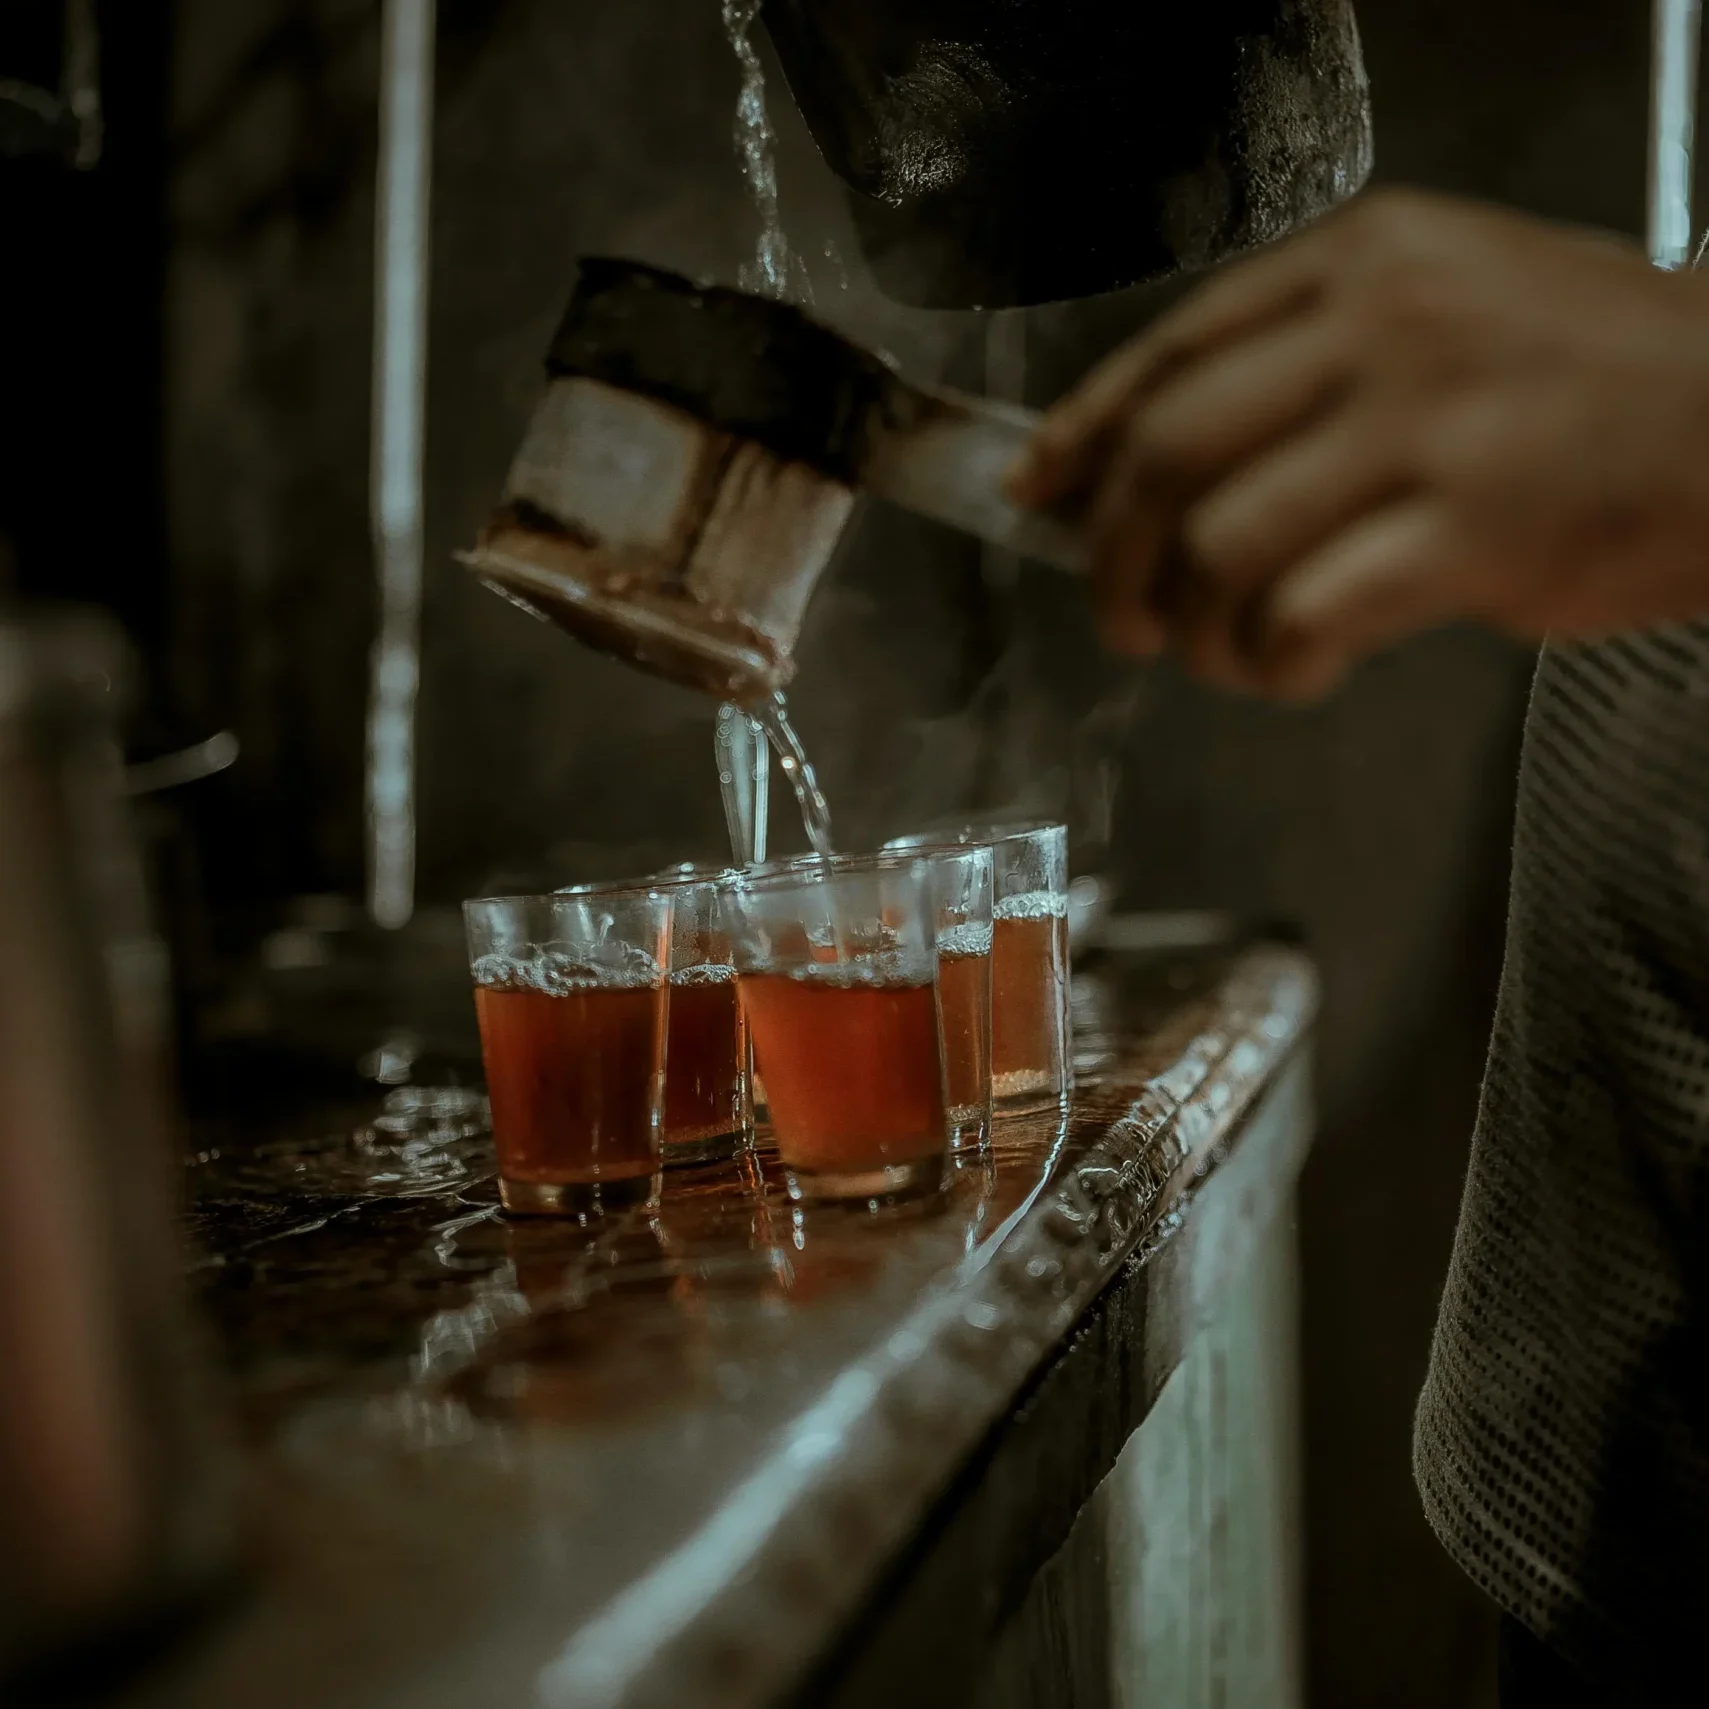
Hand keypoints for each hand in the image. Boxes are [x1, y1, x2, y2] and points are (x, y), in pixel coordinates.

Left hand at [1009, 189, 1708, 697]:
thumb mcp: (1438, 319)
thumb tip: (1153, 468)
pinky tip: (1289, 670)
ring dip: (1194, 628)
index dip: (1082, 439)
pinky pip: (1302, 614)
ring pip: (1219, 547)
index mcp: (1359, 263)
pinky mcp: (1471, 529)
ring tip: (1222, 653)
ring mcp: (1425, 425)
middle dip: (1115, 558)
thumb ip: (1300, 373)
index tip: (1038, 497)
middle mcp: (1378, 328)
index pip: (1168, 354)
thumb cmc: (1584, 381)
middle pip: (1168, 455)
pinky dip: (1270, 662)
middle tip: (1126, 617)